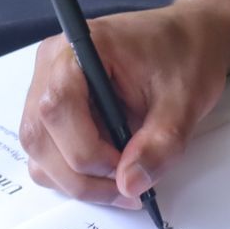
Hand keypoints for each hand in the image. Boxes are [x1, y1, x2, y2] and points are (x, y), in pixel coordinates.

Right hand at [19, 2, 229, 208]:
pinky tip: (112, 169)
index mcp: (80, 46)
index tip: (125, 169)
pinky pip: (48, 150)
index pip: (58, 107)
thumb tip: (130, 184)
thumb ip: (159, 143)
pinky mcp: (55, 106)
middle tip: (128, 190)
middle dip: (81, 175)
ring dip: (77, 179)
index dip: (87, 150)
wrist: (190, 38)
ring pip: (39, 150)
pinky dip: (75, 171)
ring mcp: (47, 85)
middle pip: (39, 135)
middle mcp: (52, 63)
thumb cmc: (186, 55)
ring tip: (123, 181)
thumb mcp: (185, 100)